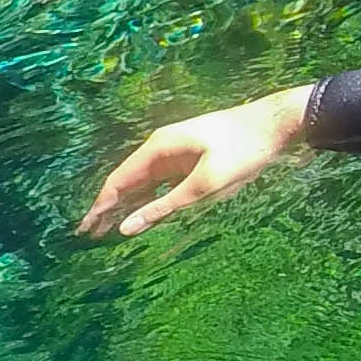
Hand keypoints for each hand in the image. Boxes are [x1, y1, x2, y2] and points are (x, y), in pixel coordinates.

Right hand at [79, 84, 314, 236]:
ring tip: (108, 229)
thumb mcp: (204, 185)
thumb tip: (128, 227)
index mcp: (159, 148)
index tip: (86, 229)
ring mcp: (176, 152)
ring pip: (143, 182)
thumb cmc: (242, 152)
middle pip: (126, 181)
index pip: (119, 181)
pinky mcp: (190, 158)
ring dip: (126, 205)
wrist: (274, 125)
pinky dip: (148, 198)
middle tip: (90, 234)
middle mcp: (161, 148)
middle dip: (108, 208)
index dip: (101, 206)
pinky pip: (161, 181)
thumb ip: (165, 207)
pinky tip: (141, 213)